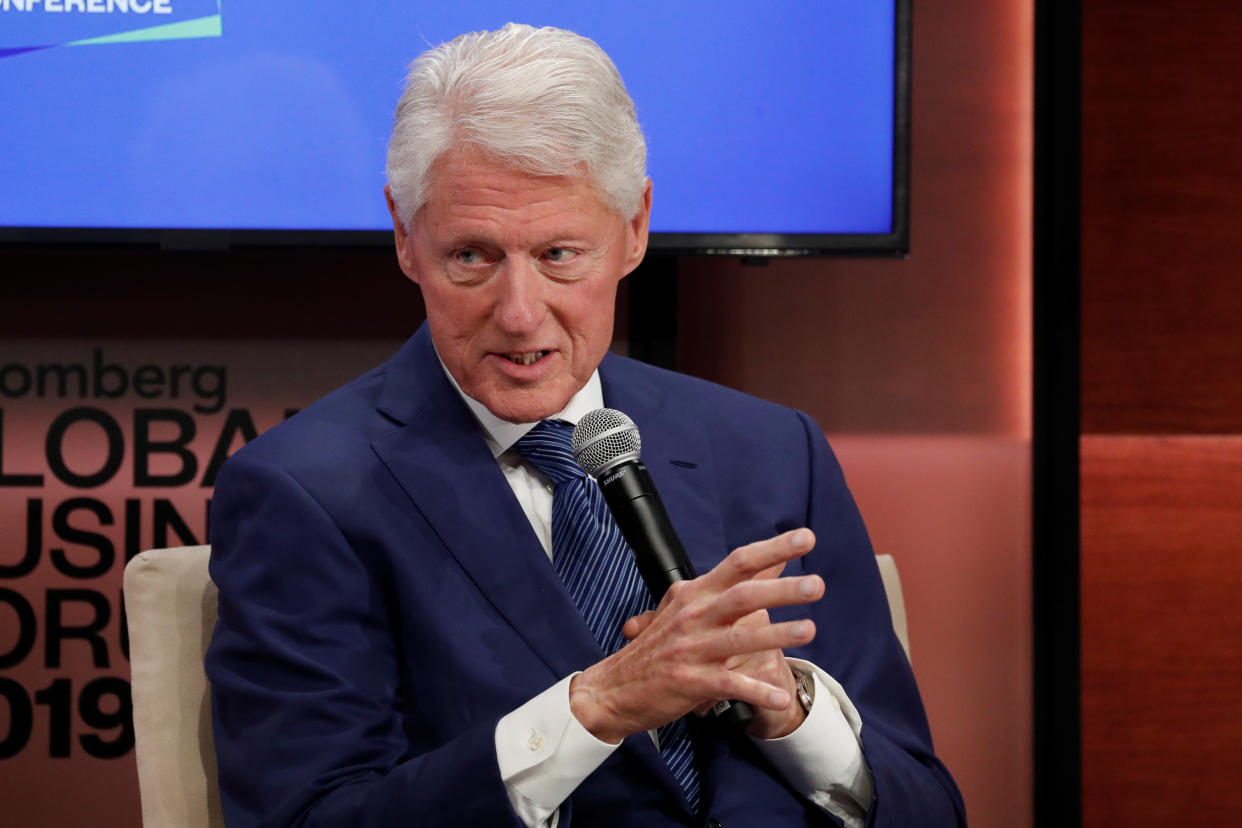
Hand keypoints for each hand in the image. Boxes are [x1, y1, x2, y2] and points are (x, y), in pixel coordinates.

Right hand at [568, 529, 822, 743]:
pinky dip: (756, 690)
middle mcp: (693, 616)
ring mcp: (691, 650)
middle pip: (743, 596)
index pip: (738, 563)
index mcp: (694, 594)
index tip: (806, 538)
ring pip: (739, 639)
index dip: (773, 548)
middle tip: (816, 584)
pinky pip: (730, 685)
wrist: (613, 688)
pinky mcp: (690, 683)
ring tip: (809, 629)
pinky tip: (780, 696)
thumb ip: (726, 587)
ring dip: (777, 634)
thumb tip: (770, 561)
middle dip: (781, 590)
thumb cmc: (657, 647)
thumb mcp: (684, 608)